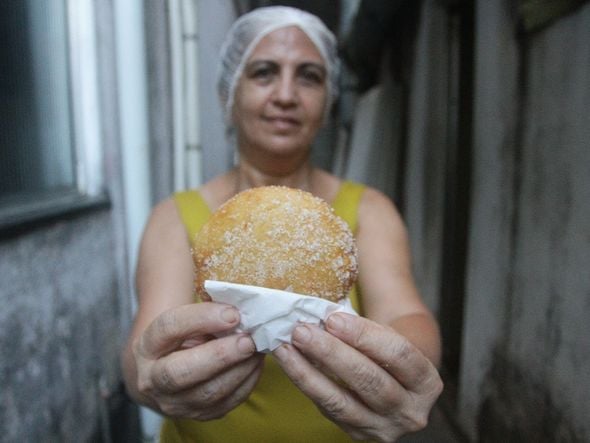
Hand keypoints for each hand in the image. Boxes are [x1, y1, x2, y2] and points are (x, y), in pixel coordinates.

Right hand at [133, 302, 263, 419]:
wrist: (168, 374)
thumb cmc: (181, 339)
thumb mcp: (183, 321)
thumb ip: (206, 315)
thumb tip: (237, 312)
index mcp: (147, 347)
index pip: (168, 329)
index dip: (201, 318)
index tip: (232, 313)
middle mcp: (153, 380)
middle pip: (181, 372)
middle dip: (220, 355)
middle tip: (247, 340)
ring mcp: (175, 403)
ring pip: (209, 393)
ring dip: (240, 369)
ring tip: (257, 348)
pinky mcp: (199, 415)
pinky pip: (228, 402)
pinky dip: (247, 381)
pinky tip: (255, 362)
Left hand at [272, 313, 442, 441]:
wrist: (394, 382)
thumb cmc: (388, 352)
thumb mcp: (390, 338)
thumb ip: (365, 330)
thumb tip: (324, 316)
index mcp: (427, 382)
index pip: (398, 355)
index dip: (365, 336)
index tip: (333, 318)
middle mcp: (411, 412)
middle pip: (370, 381)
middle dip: (332, 354)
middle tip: (303, 331)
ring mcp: (383, 428)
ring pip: (342, 403)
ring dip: (309, 373)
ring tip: (287, 347)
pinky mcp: (357, 434)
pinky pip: (327, 409)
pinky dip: (306, 384)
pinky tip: (290, 363)